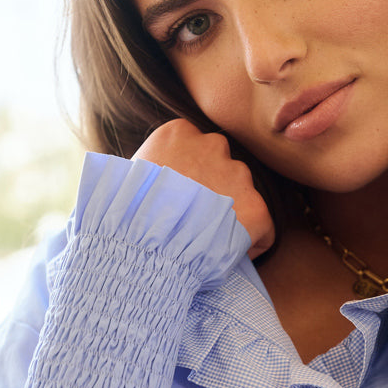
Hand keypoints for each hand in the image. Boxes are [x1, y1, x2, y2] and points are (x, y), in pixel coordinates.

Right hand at [134, 119, 274, 258]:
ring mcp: (238, 174)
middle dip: (214, 190)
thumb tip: (156, 177)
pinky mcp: (256, 207)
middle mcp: (213, 145)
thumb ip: (155, 167)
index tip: (182, 200)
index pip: (196, 147)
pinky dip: (251, 241)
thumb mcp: (130, 176)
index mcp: (179, 132)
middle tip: (195, 220)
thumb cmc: (124, 213)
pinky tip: (229, 254)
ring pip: (242, 193)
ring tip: (208, 238)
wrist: (140, 242)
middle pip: (222, 166)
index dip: (191, 176)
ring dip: (231, 212)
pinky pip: (262, 226)